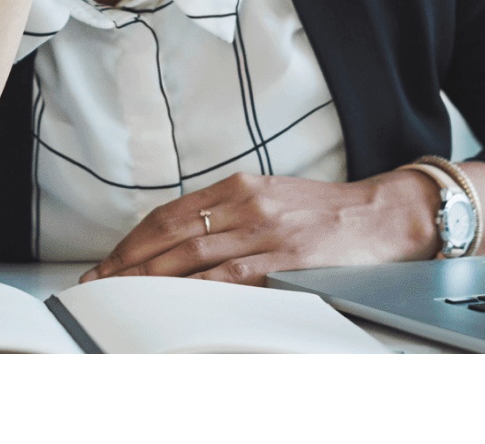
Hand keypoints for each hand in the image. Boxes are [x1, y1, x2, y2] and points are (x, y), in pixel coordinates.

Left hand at [79, 171, 440, 286]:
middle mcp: (246, 202)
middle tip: (100, 281)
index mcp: (239, 186)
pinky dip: (197, 287)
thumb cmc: (328, 211)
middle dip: (130, 259)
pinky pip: (231, 275)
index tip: (110, 260)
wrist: (383, 213)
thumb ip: (231, 213)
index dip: (134, 239)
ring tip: (124, 293)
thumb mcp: (272, 197)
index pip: (171, 214)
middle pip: (171, 233)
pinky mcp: (285, 257)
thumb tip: (186, 240)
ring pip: (192, 254)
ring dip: (151, 275)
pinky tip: (175, 299)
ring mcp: (264, 229)